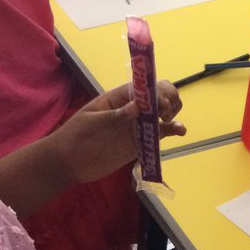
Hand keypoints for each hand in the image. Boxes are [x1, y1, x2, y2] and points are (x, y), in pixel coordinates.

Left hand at [52, 80, 185, 183]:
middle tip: (164, 114)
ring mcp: (137, 126)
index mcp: (118, 98)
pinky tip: (180, 131)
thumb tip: (136, 107)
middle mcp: (131, 109)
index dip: (155, 91)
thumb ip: (114, 116)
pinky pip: (160, 134)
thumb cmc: (75, 136)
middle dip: (167, 99)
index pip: (142, 86)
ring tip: (172, 123)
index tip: (159, 104)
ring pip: (162, 114)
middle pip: (158, 96)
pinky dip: (172, 130)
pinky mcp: (140, 143)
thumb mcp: (91, 123)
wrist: (69, 163)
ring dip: (173, 113)